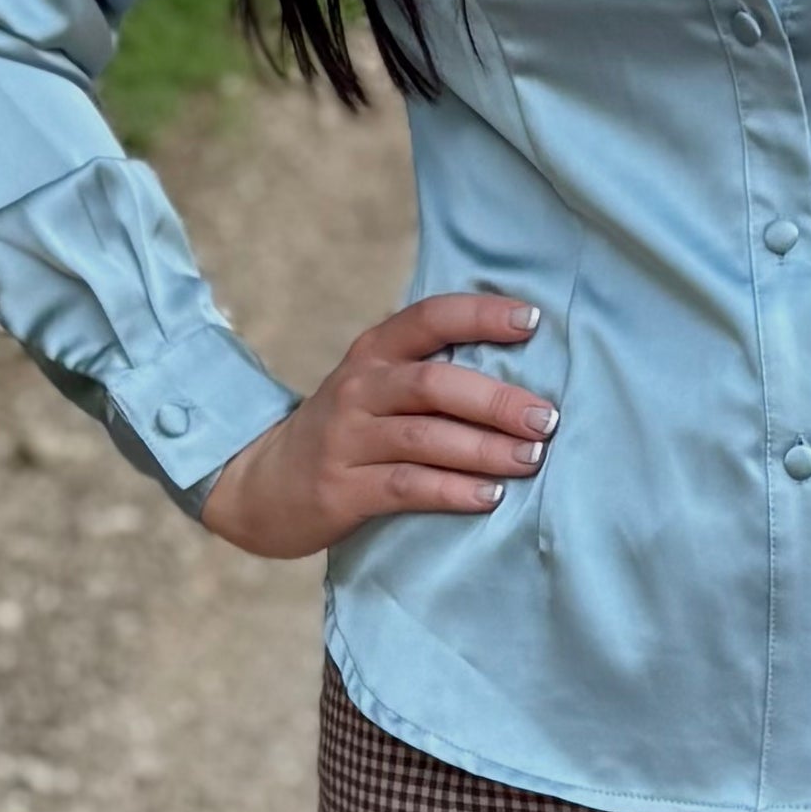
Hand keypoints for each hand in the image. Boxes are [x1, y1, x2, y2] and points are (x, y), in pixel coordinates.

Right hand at [197, 290, 553, 559]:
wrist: (263, 484)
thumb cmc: (347, 433)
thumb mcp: (375, 388)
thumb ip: (432, 375)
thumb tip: (526, 375)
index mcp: (374, 353)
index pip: (430, 318)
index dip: (481, 315)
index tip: (532, 321)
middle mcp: (359, 389)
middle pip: (434, 384)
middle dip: (496, 400)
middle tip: (546, 418)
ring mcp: (347, 439)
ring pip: (425, 438)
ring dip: (485, 448)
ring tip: (531, 458)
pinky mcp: (342, 488)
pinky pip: (406, 487)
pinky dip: (453, 491)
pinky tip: (490, 496)